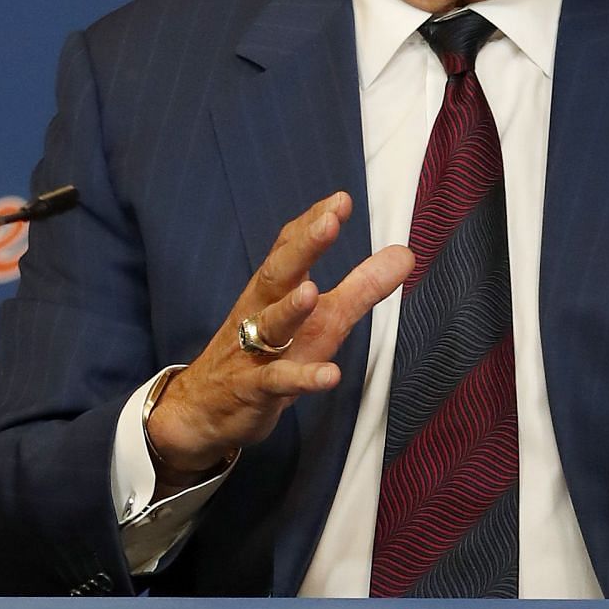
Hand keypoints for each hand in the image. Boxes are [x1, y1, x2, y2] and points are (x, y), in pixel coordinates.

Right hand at [146, 194, 412, 485]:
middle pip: (278, 274)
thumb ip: (360, 287)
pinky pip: (278, 382)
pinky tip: (329, 375)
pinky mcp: (254, 390)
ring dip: (291, 308)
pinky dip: (303, 378)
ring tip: (312, 291)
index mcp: (273, 290)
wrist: (203, 408)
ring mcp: (254, 351)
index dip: (312, 224)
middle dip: (303, 248)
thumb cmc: (266, 355)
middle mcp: (260, 312)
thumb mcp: (320, 320)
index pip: (289, 248)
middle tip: (328, 223)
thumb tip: (405, 254)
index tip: (340, 200)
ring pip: (271, 325)